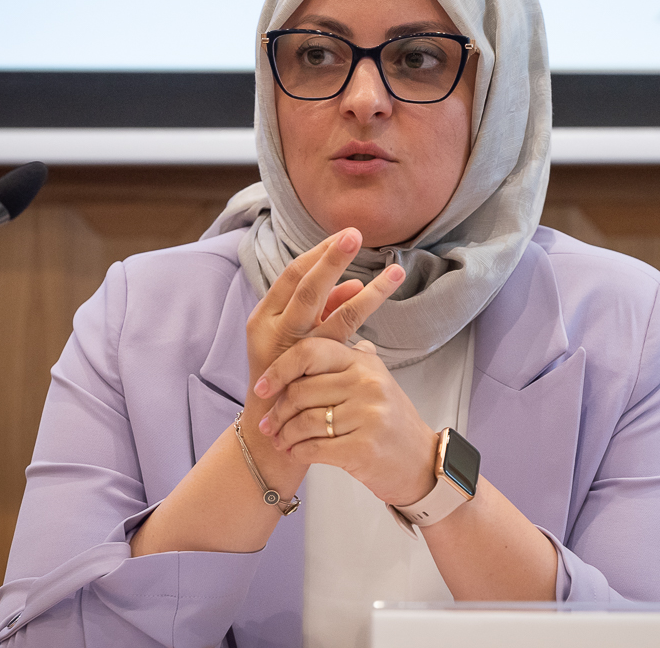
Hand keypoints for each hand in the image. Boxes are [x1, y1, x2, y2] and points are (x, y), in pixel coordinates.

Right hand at [245, 227, 404, 388]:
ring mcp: (291, 347)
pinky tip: (371, 294)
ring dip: (367, 289)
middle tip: (356, 235)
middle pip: (304, 284)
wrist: (270, 426)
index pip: (292, 274)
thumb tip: (355, 286)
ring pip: (327, 307)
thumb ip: (322, 310)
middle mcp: (273, 327)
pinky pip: (338, 333)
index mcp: (265, 314)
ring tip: (395, 272)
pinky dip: (355, 309)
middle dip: (331, 258)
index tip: (345, 234)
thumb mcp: (298, 337)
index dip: (319, 252)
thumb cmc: (286, 376)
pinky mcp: (308, 365)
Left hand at [255, 337, 438, 506]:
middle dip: (278, 411)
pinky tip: (295, 453)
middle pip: (301, 390)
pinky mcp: (364, 448)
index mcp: (364, 362)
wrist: (420, 462)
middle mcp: (367, 384)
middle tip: (268, 424)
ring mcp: (368, 416)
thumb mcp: (375, 380)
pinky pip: (314, 448)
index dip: (279, 369)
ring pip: (304, 422)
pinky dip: (297, 452)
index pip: (309, 352)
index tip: (262, 387)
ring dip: (285, 435)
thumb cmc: (391, 422)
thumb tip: (315, 332)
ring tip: (281, 441)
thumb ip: (348, 358)